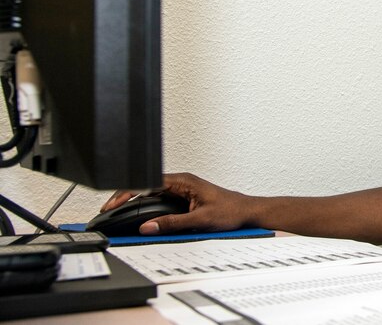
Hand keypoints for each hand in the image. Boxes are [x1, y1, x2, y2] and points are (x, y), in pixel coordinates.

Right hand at [100, 172, 255, 234]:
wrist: (247, 212)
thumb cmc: (231, 211)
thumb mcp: (200, 220)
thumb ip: (173, 223)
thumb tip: (148, 227)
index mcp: (183, 181)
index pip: (147, 182)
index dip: (126, 192)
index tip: (113, 204)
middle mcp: (180, 182)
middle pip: (145, 186)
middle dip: (124, 196)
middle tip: (107, 210)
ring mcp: (181, 189)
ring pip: (150, 193)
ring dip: (134, 201)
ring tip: (116, 212)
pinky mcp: (183, 198)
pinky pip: (158, 200)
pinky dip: (145, 206)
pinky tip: (136, 213)